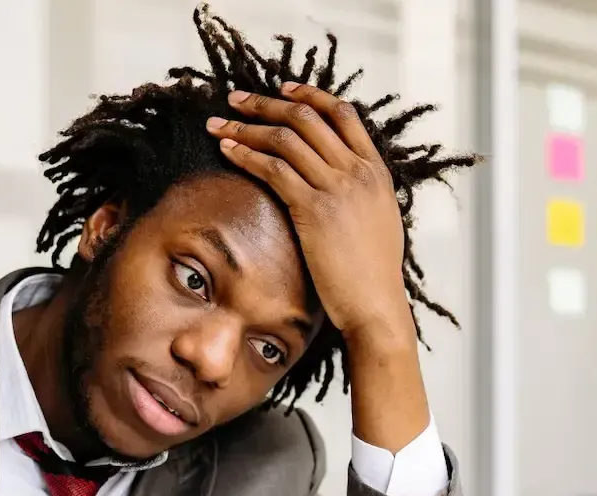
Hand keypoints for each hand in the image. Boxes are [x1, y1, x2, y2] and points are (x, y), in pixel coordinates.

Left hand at [207, 83, 412, 347]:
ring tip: (218, 124)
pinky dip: (245, 154)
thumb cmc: (373, 274)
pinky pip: (273, 168)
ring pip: (285, 138)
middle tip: (236, 98)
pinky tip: (226, 150)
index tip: (283, 89)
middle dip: (266, 103)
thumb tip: (338, 180)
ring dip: (246, 125)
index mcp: (376, 171)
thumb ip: (360, 192)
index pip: (343, 114)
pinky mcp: (313, 208)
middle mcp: (357, 171)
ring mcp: (336, 187)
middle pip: (307, 117)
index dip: (310, 95)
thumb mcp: (378, 221)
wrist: (375, 304)